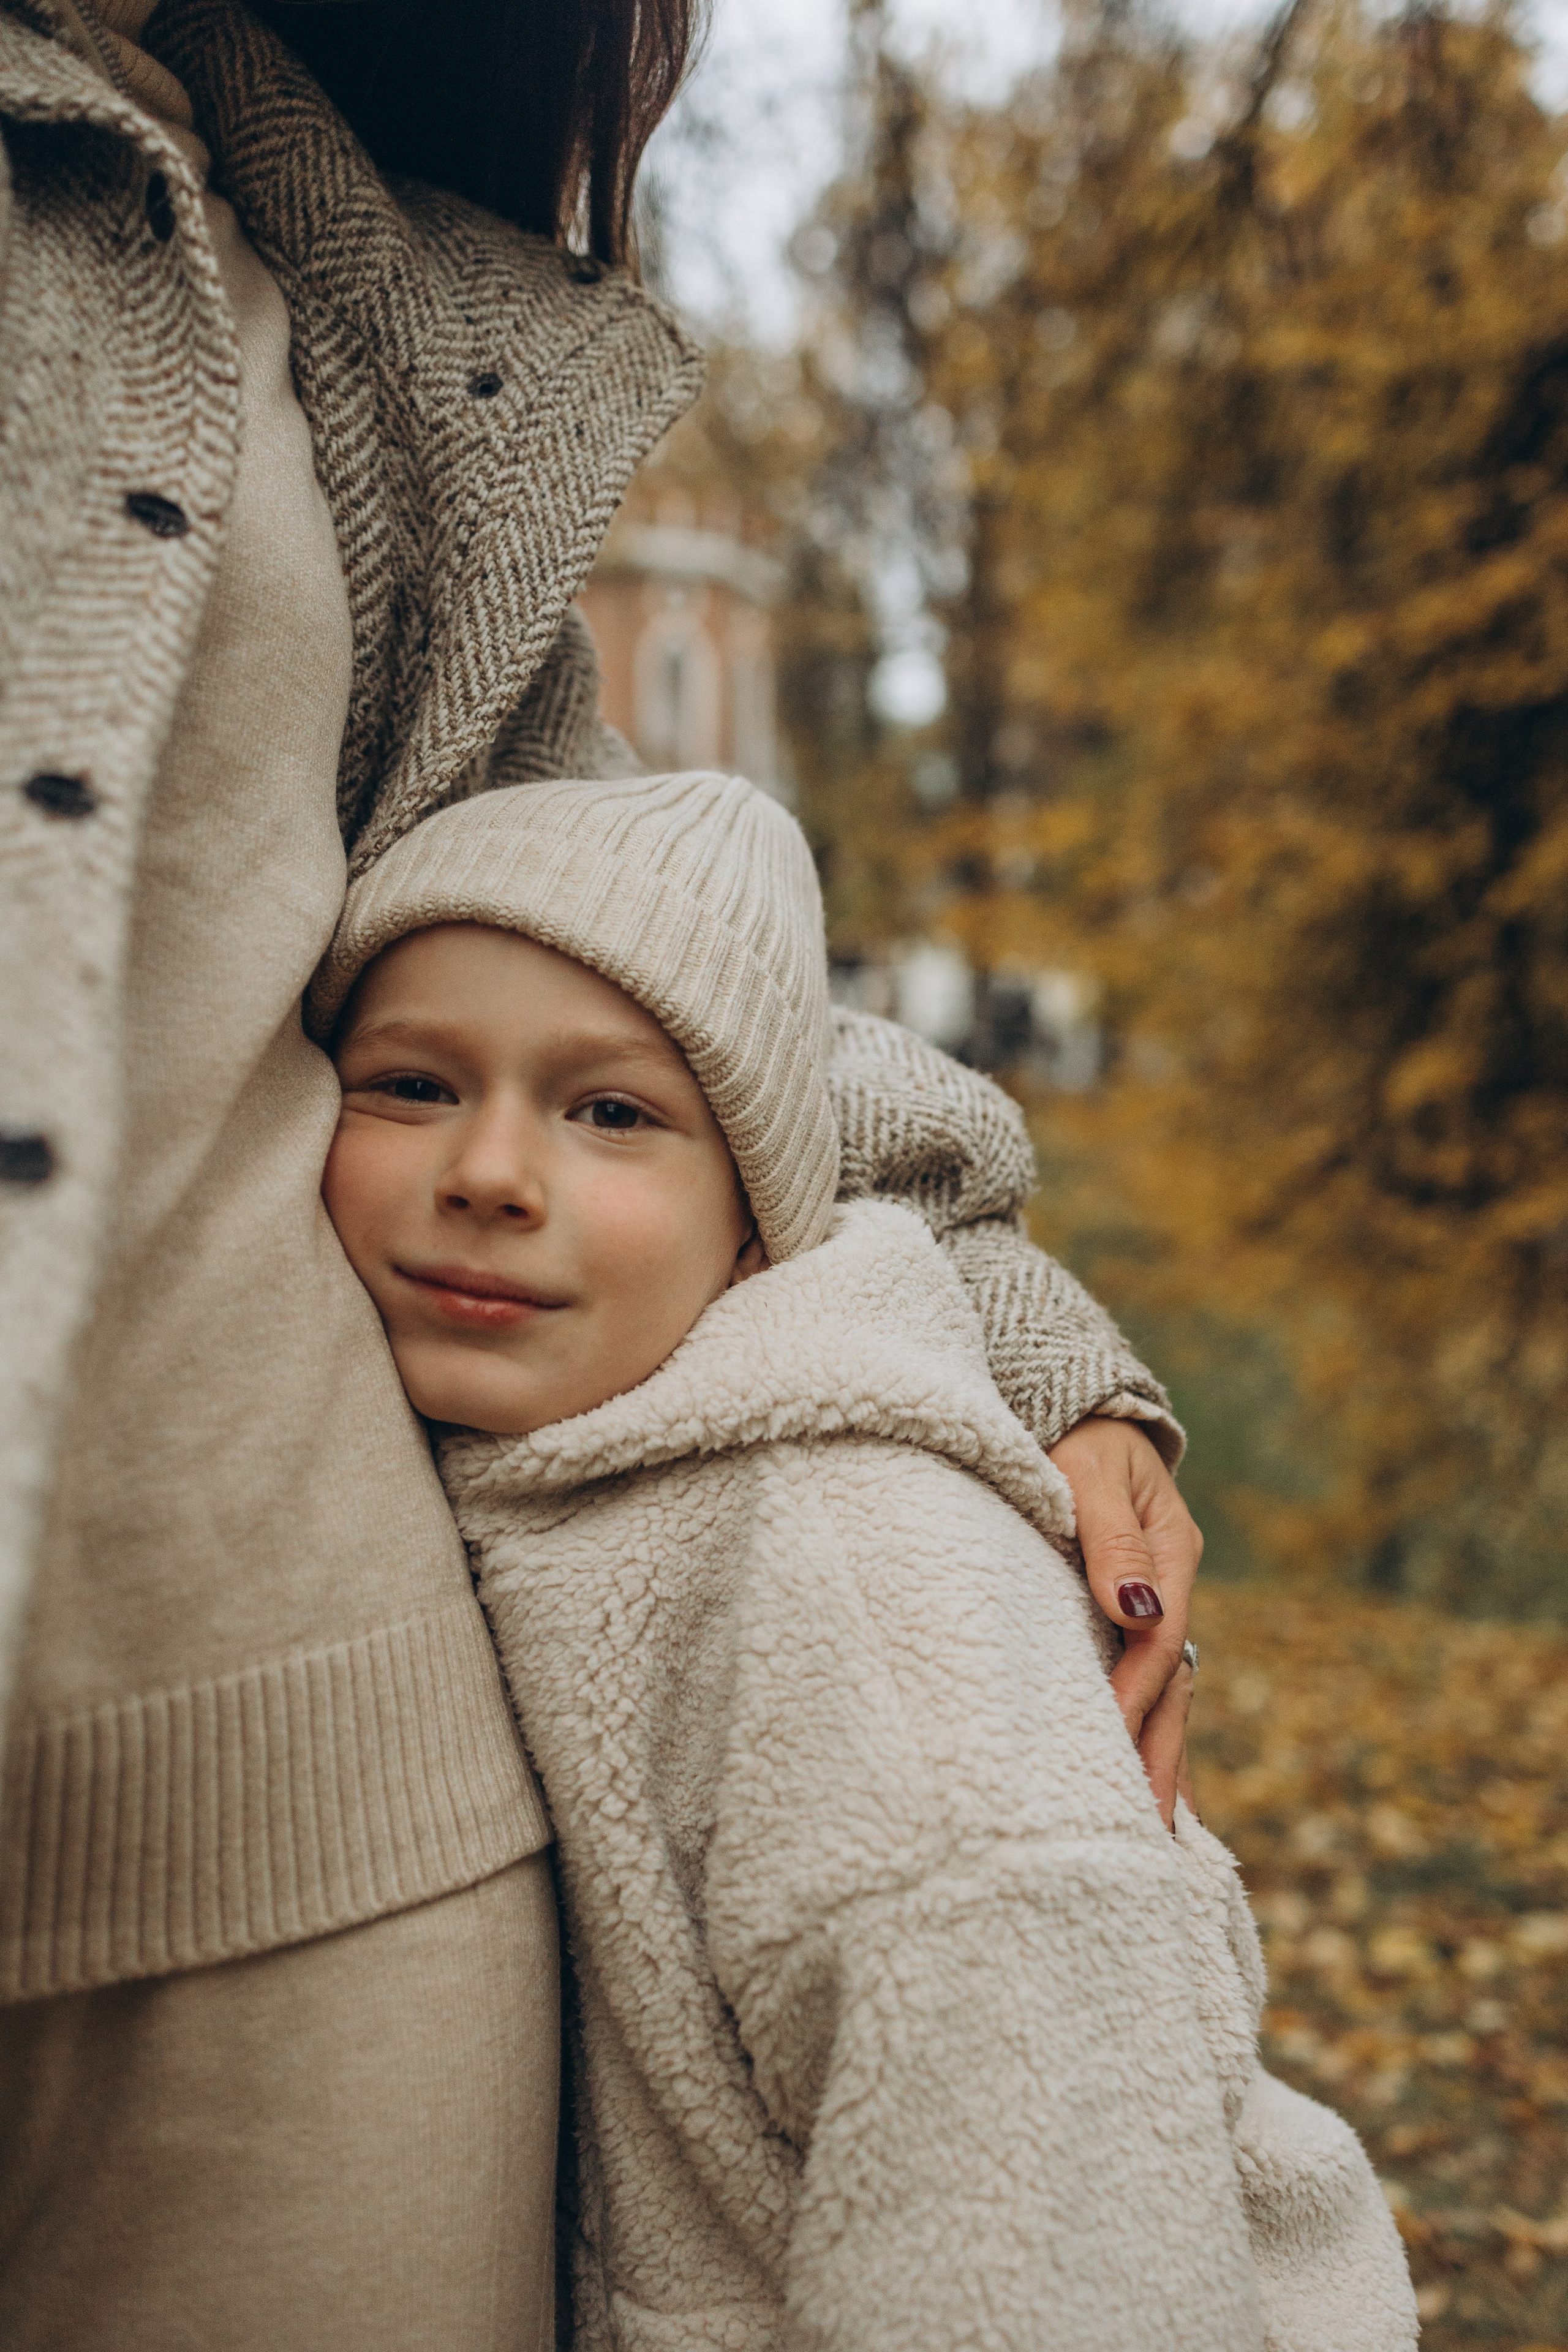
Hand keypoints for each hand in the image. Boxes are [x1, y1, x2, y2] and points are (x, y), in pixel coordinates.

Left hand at [1045, 1416, 1201, 1830]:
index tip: (1106, 1744)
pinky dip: (1148, 1732)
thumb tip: (1137, 1608)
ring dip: (1161, 1756)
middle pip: (1173, 1682)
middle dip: (1162, 1755)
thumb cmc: (1071, 1435)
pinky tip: (1148, 1784)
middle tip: (1152, 1835)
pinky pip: (1145, 1683)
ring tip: (1159, 1836)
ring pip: (1165, 1692)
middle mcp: (1169, 1586)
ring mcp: (1152, 1603)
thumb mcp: (1090, 1472)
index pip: (1157, 1640)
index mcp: (1171, 1554)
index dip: (1133, 1692)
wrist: (1070, 1406)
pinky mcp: (1126, 1614)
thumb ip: (1110, 1538)